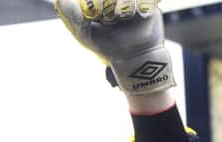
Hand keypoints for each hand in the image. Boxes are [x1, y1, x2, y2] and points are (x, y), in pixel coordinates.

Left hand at [55, 0, 174, 94]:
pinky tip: (141, 16)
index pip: (94, 0)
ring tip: (126, 19)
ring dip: (126, 9)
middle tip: (112, 21)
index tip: (97, 18)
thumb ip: (70, 14)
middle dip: (111, 9)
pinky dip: (143, 7)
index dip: (97, 8)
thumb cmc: (105, 45)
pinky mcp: (152, 0)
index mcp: (100, 0)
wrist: (132, 57)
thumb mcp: (83, 31)